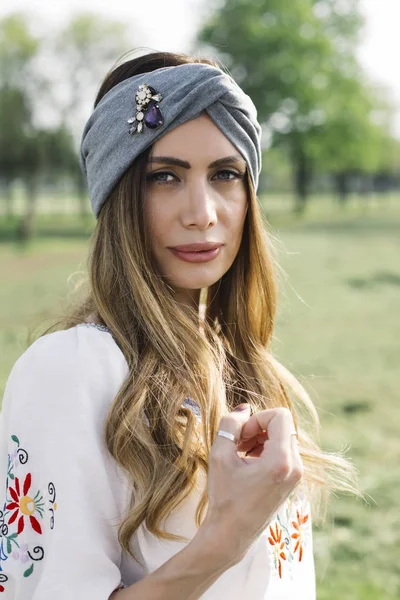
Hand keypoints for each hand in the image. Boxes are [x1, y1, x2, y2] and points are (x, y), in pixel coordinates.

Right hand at [202, 404, 302, 562]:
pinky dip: (266, 448)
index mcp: (282, 461)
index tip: (241, 435)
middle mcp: (296, 467)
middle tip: (238, 444)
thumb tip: (244, 409)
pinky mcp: (292, 479)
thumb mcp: (220, 455)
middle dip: (258, 428)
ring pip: (283, 436)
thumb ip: (230, 424)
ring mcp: (296, 474)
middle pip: (282, 425)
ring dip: (261, 438)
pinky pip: (283, 450)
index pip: (280, 415)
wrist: (231, 535)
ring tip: (240, 453)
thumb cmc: (224, 498)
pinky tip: (248, 462)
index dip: (257, 418)